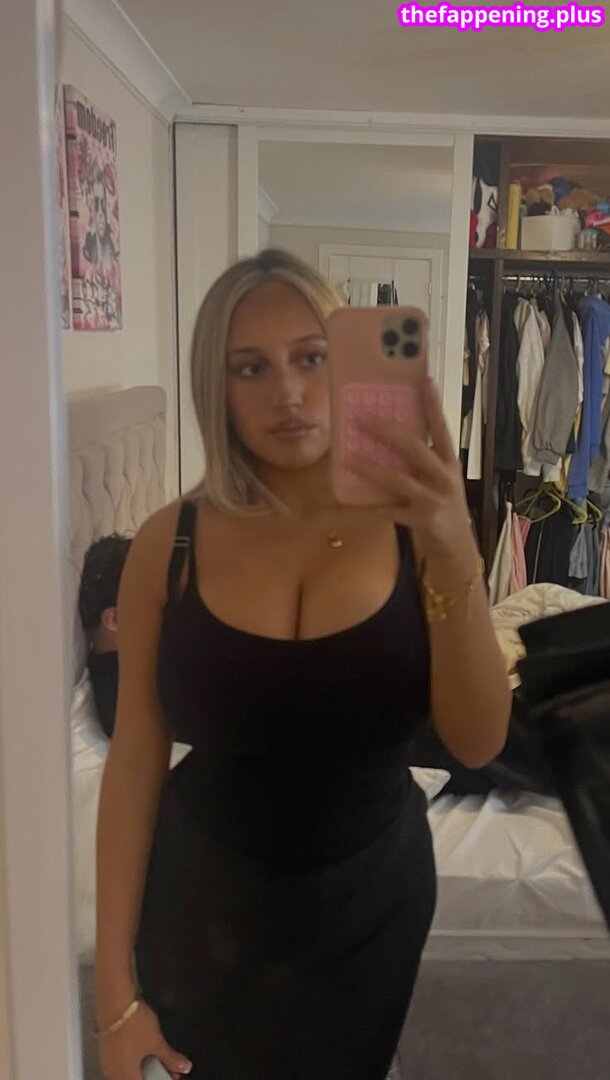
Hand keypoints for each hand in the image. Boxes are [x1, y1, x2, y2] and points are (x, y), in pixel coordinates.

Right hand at [98, 998, 191, 1079]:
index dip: (161, 1078)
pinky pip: (122, 1063)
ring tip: (159, 1055)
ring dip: (144, 1067)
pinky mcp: (106, 1049)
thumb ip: (170, 1058)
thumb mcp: (156, 1042)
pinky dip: (135, 1060)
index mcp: (125, 1077)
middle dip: (154, 1075)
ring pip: (128, 1072)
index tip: (173, 1073)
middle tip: (169, 1066)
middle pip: (135, 1079)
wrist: (115, 1001)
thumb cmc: (135, 1026)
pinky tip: (143, 1049)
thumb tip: (186, 1068)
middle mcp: (113, 1074)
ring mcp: (107, 1062)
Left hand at [345, 378, 477, 573]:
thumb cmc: (442, 507)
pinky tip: (357, 503)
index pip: (441, 427)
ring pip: (398, 479)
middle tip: (361, 419)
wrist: (456, 548)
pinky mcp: (422, 521)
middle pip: (414, 448)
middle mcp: (444, 477)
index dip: (433, 404)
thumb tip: (389, 439)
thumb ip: (422, 463)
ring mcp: (434, 499)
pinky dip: (373, 507)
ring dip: (372, 468)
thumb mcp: (439, 481)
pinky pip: (391, 511)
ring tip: (351, 459)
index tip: (424, 379)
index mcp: (448, 462)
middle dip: (386, 431)